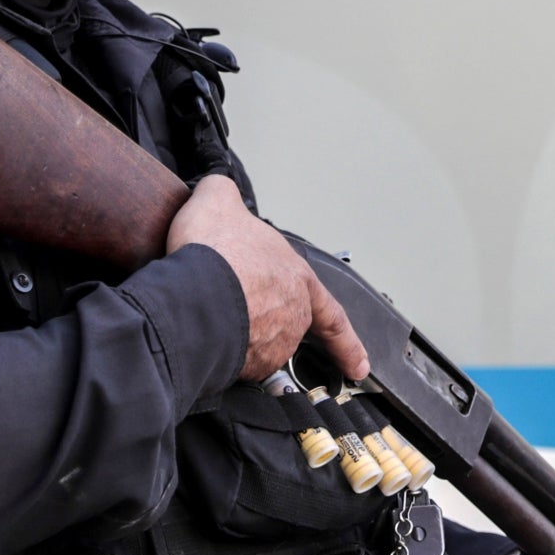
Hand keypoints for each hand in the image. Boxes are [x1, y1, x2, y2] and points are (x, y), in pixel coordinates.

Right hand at [166, 174, 368, 383]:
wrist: (195, 292)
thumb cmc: (214, 252)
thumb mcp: (218, 199)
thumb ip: (224, 193)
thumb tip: (218, 189)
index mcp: (297, 278)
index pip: (332, 314)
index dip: (347, 342)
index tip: (359, 366)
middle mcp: (293, 315)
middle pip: (286, 329)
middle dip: (263, 326)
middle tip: (238, 318)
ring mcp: (273, 344)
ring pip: (260, 348)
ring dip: (240, 339)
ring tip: (212, 317)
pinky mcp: (247, 365)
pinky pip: (237, 365)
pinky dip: (222, 356)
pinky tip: (205, 338)